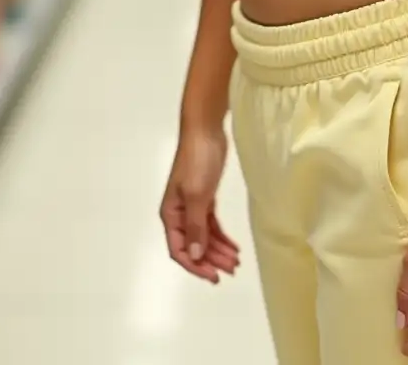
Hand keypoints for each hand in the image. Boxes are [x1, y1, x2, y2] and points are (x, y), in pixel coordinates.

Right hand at [160, 126, 240, 282]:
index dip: (195, 266)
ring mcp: (193, 206)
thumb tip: (195, 256)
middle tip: (231, 270)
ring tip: (236, 262)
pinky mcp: (205, 198)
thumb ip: (196, 227)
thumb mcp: (197, 195)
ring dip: (218, 250)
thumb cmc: (197, 161)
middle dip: (211, 260)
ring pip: (204, 237)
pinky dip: (221, 237)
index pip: (180, 250)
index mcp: (171, 215)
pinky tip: (233, 246)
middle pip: (194, 246)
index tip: (214, 276)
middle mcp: (179, 214)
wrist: (205, 131)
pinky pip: (211, 225)